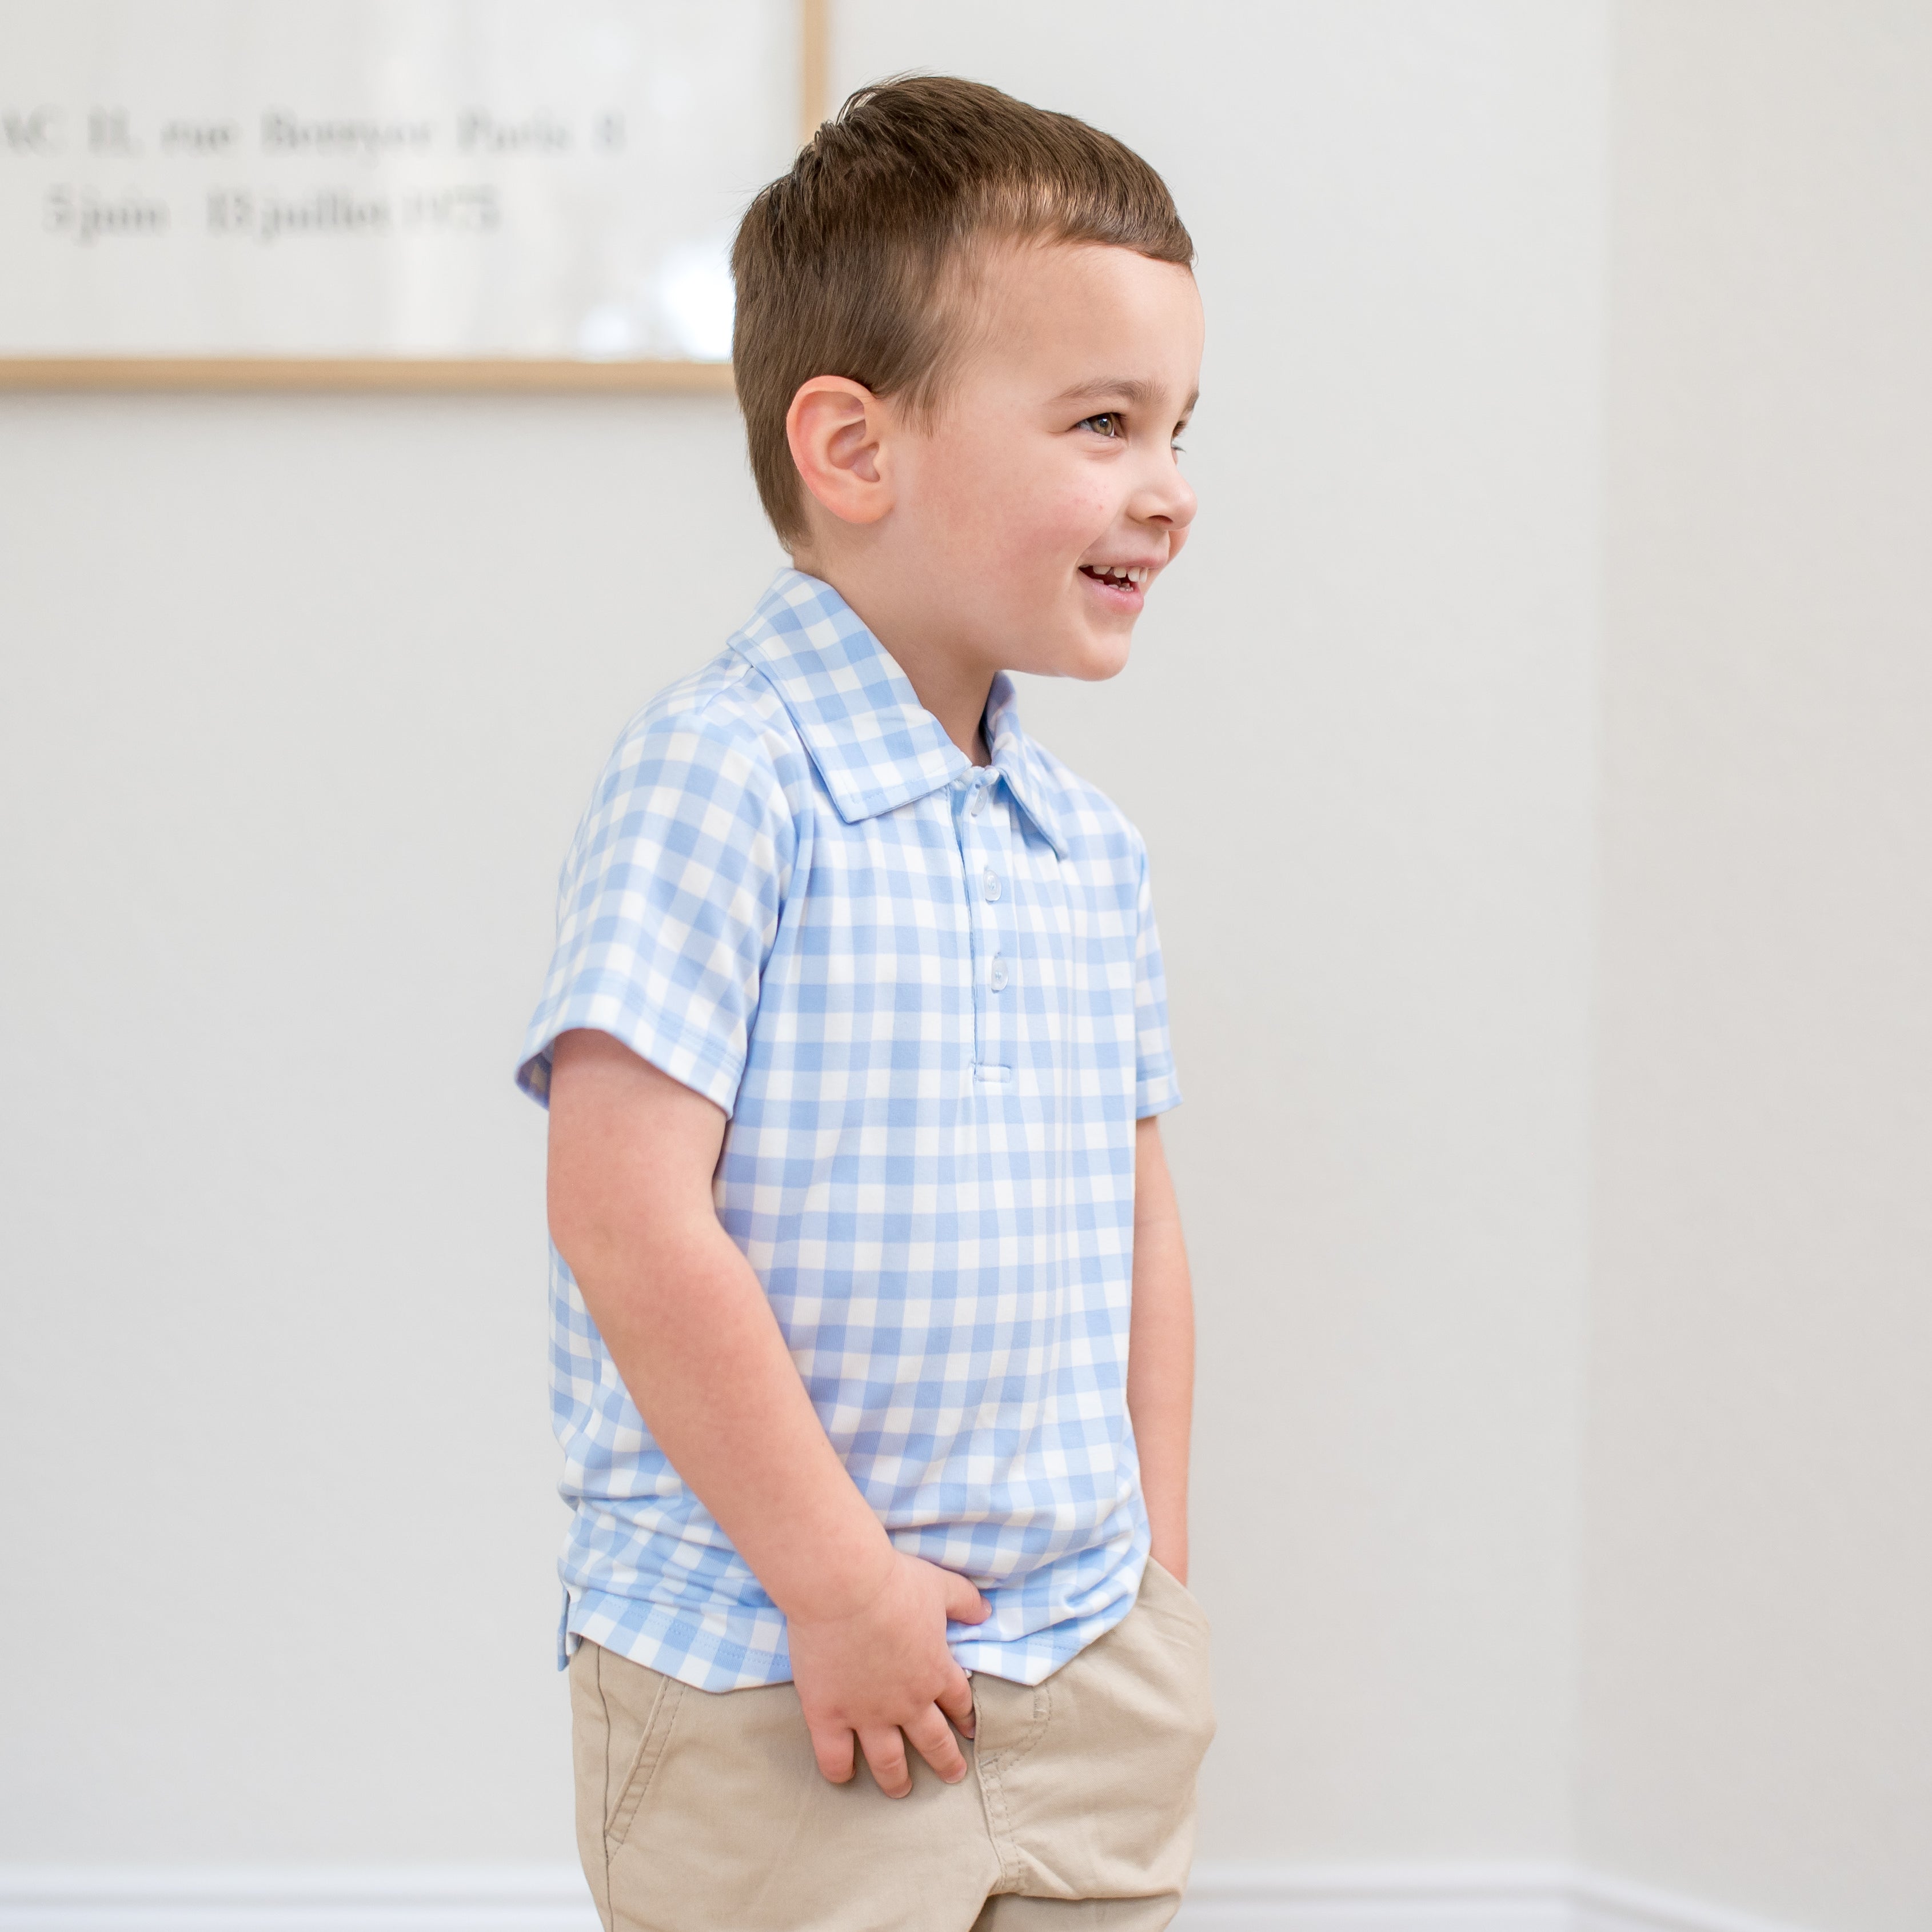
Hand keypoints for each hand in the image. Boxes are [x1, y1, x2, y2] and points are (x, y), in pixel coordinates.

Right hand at [785, 1549, 989, 1797]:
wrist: (844, 1589)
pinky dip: (841, 1771)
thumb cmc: (893, 1583)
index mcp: (935, 1671)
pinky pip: (836, 1757)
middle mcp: (907, 1702)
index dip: (966, 1718)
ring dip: (898, 1779)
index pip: (959, 1703)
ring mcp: (868, 1714)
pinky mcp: (829, 1715)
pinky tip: (844, 1776)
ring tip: (901, 1790)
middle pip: (933, 1741)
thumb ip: (965, 1601)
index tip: (969, 1730)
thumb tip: (986, 1613)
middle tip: (953, 1775)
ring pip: (888, 1761)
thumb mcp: (940, 1585)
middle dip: (946, 1761)